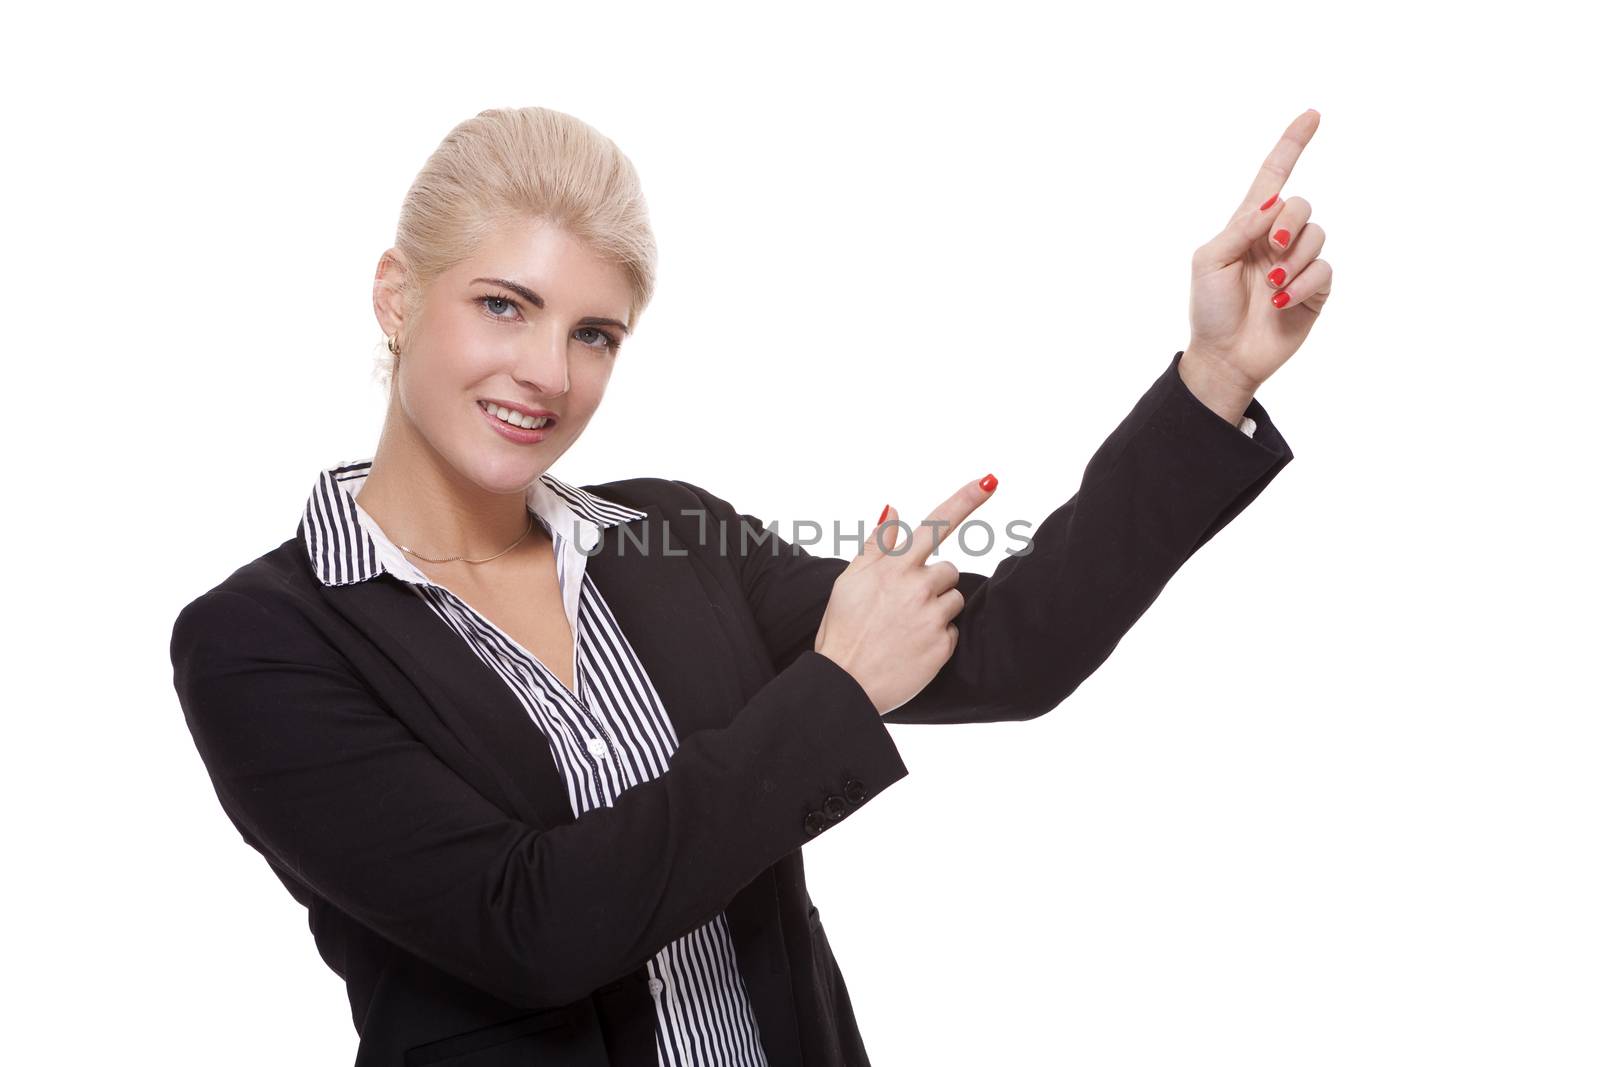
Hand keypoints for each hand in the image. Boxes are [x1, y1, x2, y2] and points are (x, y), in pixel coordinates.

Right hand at [815, 477, 996, 715]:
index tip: (990, 480)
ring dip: (937, 610)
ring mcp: (932, 617)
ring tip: (905, 628)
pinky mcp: (942, 646)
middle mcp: (917, 587)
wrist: (844, 684)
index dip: (966, 499)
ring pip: (954, 599)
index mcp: (894, 567)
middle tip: (902, 606)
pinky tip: (911, 648)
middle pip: (948, 570)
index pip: (936, 523)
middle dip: (933, 583)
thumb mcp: (849, 581)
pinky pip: (952, 631)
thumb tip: (894, 509)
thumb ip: (876, 545)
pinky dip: (936, 638)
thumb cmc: (842, 629)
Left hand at [1187, 108, 1332, 395]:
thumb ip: (1241, 227)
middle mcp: (1276, 239)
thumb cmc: (1209, 309)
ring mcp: (1298, 263)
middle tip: (1270, 247)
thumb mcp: (1210, 261)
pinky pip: (1323, 269)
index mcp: (1247, 225)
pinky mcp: (1315, 289)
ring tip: (1270, 285)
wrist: (1224, 355)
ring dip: (1293, 258)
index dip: (1292, 145)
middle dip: (1288, 221)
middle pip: (1301, 204)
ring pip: (1317, 235)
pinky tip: (1281, 301)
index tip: (1313, 114)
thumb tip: (1275, 202)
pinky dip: (1301, 282)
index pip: (1274, 177)